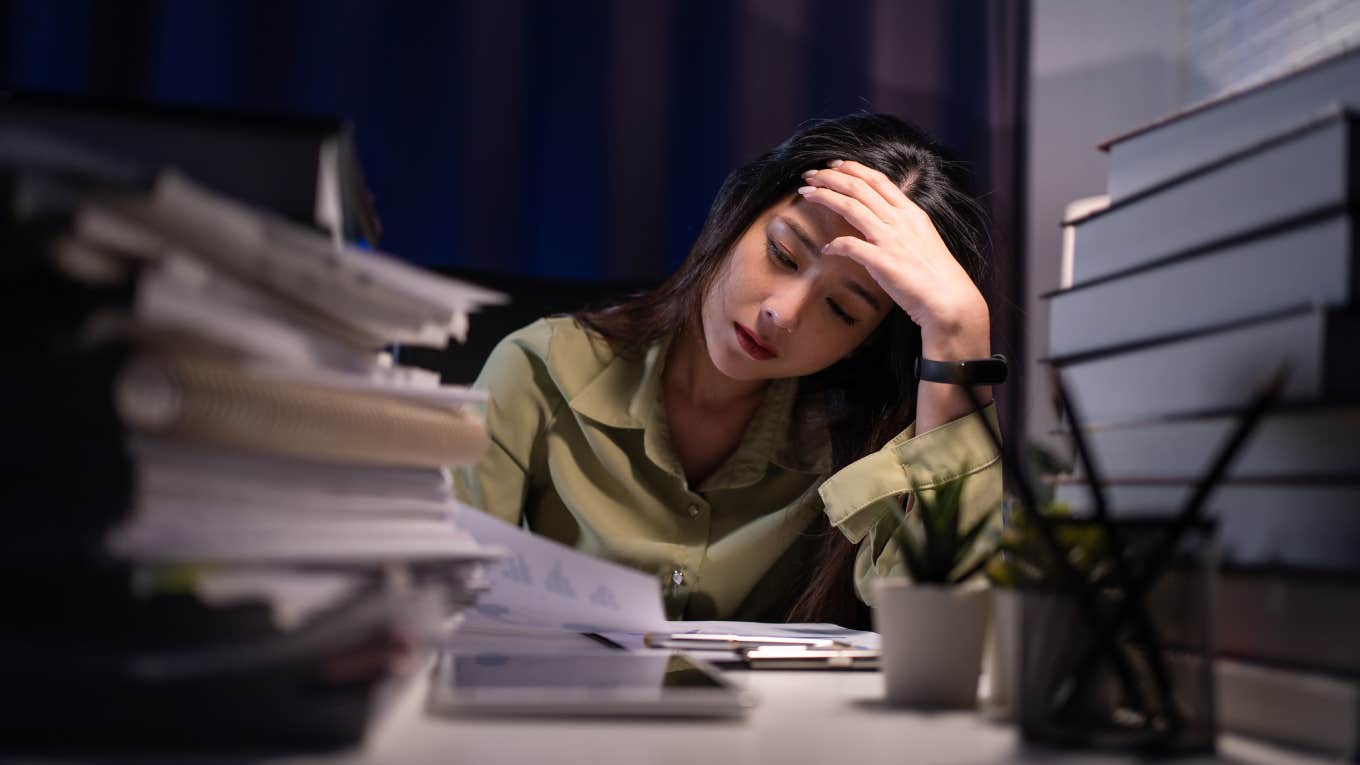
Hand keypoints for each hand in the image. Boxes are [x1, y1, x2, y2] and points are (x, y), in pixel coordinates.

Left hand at [796, 160, 988, 351]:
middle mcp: (900, 221)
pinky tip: (825, 249)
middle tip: (810, 174)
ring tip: (807, 193)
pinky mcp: (883, 262)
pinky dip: (834, 245)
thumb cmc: (935, 274)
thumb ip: (900, 226)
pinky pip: (851, 246)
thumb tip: (877, 222)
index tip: (833, 165)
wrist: (949, 300)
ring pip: (852, 207)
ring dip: (826, 197)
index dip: (852, 168)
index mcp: (910, 213)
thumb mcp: (921, 239)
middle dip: (831, 177)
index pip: (878, 180)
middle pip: (860, 188)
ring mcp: (891, 240)